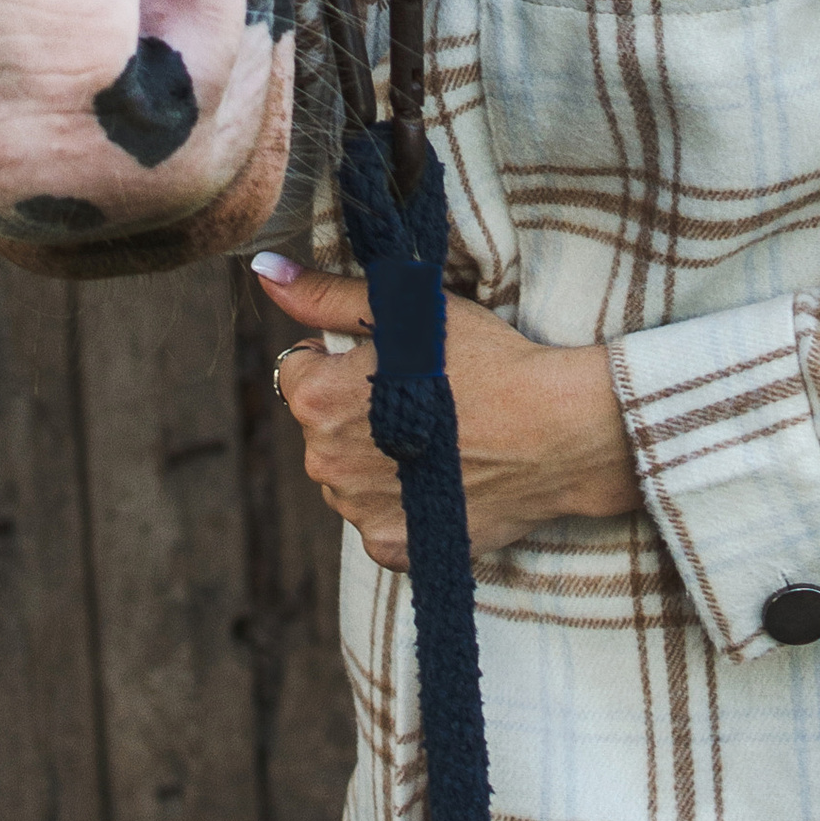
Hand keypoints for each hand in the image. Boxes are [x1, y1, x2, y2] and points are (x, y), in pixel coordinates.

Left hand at [254, 254, 640, 569]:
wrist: (554, 432)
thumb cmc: (485, 360)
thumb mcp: (405, 310)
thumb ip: (326, 296)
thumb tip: (265, 273)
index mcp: (317, 400)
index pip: (299, 372)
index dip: (344, 360)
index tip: (392, 361)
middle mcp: (324, 464)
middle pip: (322, 426)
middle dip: (356, 410)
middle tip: (422, 396)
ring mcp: (358, 513)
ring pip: (350, 474)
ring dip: (377, 458)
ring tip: (439, 437)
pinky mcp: (395, 548)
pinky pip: (379, 519)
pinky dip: (403, 503)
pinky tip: (443, 478)